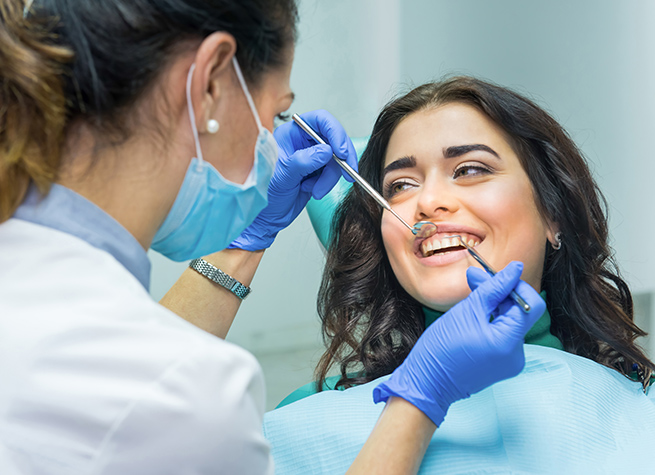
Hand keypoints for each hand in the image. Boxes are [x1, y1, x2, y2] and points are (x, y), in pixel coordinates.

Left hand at [229, 110, 356, 250]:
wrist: (266, 215)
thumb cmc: (264, 192)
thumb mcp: (282, 176)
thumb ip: (304, 161)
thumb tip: (326, 151)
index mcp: (290, 134)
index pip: (319, 120)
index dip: (335, 132)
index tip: (341, 151)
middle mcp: (302, 141)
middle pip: (334, 139)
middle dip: (340, 158)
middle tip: (346, 173)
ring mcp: (311, 156)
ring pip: (336, 159)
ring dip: (331, 176)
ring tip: (316, 190)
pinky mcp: (317, 171)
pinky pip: (333, 172)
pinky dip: (328, 183)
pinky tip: (313, 190)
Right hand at [373, 262, 545, 425]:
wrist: (428, 383)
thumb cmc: (442, 349)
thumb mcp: (467, 311)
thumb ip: (493, 288)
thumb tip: (515, 269)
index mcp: (509, 342)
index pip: (529, 304)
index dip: (515, 285)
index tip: (497, 273)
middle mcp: (516, 354)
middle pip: (519, 312)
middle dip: (500, 293)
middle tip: (475, 278)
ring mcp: (510, 361)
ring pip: (510, 322)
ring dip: (493, 305)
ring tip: (470, 295)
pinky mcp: (501, 364)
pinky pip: (502, 335)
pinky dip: (490, 321)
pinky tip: (472, 315)